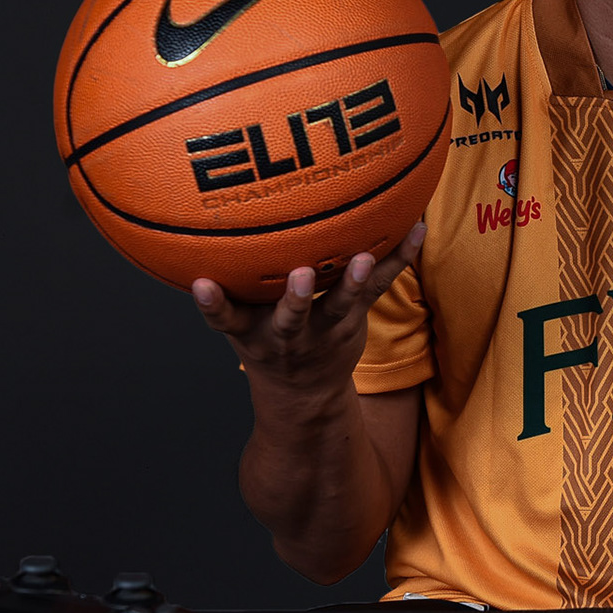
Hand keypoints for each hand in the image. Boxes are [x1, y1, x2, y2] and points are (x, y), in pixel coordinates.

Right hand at [190, 222, 425, 402]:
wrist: (303, 396)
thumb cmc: (264, 339)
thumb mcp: (237, 321)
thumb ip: (224, 285)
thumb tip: (194, 217)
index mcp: (250, 331)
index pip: (225, 318)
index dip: (211, 304)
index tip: (202, 285)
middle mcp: (287, 334)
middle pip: (291, 317)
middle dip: (296, 298)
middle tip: (301, 275)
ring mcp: (324, 331)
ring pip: (340, 308)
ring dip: (353, 284)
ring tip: (363, 260)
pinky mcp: (354, 322)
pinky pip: (378, 290)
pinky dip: (397, 260)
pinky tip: (417, 230)